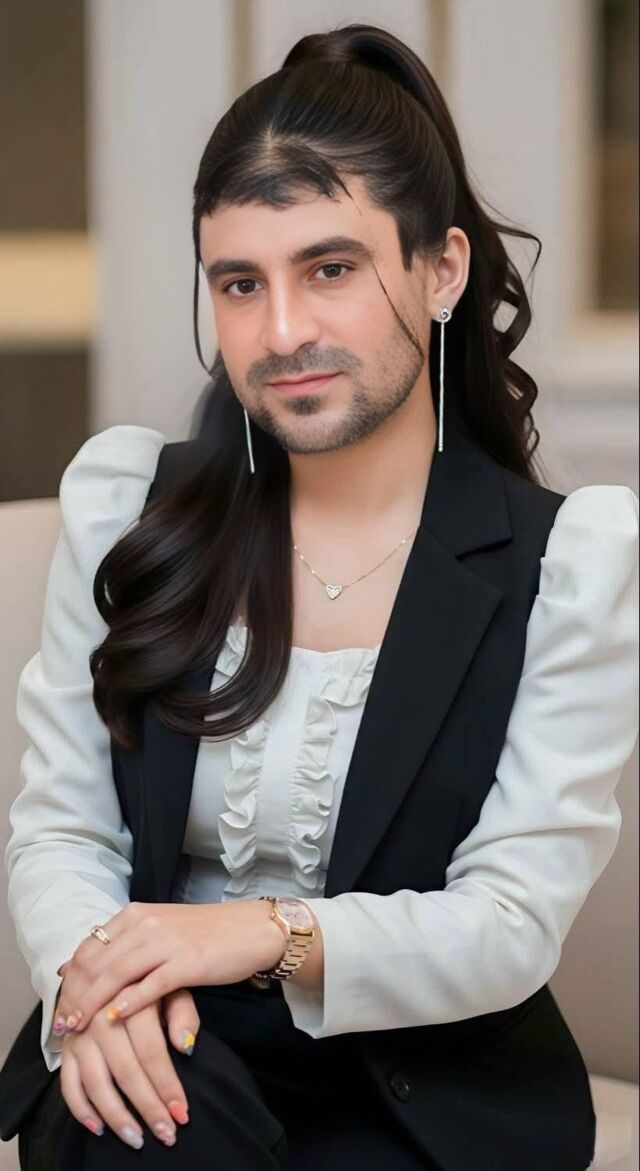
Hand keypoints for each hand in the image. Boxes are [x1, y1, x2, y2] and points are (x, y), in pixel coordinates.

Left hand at [53, 900, 285, 1034]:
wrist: (252, 929)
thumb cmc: (204, 935)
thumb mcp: (158, 932)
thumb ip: (122, 946)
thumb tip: (74, 965)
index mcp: (136, 914)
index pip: (89, 947)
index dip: (69, 979)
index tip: (58, 1006)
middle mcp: (147, 923)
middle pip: (98, 962)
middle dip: (75, 996)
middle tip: (61, 1025)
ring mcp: (167, 941)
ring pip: (118, 974)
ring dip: (93, 1003)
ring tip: (78, 1027)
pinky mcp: (189, 961)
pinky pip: (152, 983)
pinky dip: (130, 1002)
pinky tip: (115, 1018)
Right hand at [59, 987, 197, 1148]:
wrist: (105, 968)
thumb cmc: (147, 983)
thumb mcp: (170, 986)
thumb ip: (182, 1013)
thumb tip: (186, 1046)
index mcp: (131, 1000)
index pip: (151, 1051)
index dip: (167, 1084)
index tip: (182, 1113)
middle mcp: (101, 1017)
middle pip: (126, 1071)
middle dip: (148, 1107)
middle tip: (167, 1134)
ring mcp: (80, 1034)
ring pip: (97, 1083)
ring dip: (117, 1116)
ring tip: (137, 1139)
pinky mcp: (66, 1047)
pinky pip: (68, 1085)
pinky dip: (81, 1110)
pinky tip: (100, 1128)